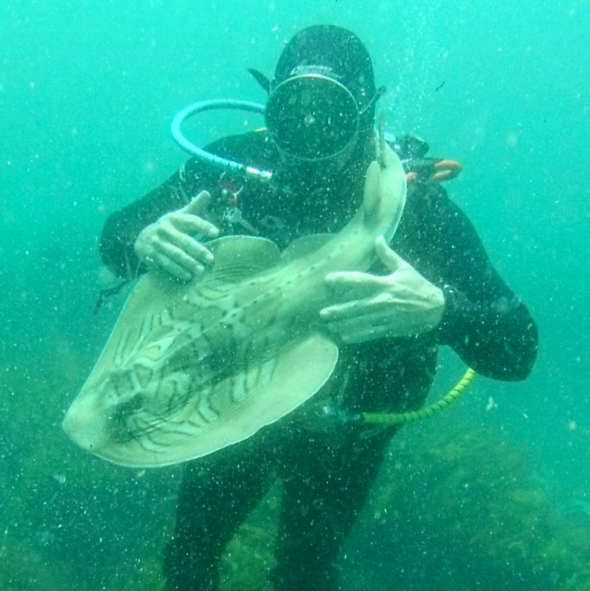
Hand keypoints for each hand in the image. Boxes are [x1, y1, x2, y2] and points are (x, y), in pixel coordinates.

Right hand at [134, 190, 219, 280]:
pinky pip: (165, 264)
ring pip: (174, 253)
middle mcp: (164, 229)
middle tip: (211, 259)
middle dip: (198, 250)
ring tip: (200, 270)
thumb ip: (194, 206)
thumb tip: (207, 193)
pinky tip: (187, 276)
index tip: (216, 232)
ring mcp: (157, 243)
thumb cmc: (170, 227)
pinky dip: (176, 270)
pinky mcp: (151, 255)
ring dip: (188, 262)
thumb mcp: (179, 215)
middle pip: (184, 240)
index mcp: (174, 218)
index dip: (203, 226)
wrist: (143, 238)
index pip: (191, 221)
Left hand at [320, 236, 444, 343]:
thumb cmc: (418, 286)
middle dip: (339, 310)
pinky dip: (357, 336)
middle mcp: (382, 300)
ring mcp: (385, 316)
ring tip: (329, 326)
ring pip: (360, 322)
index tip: (328, 279)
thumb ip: (388, 255)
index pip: (360, 280)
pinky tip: (345, 337)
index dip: (343, 279)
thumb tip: (378, 237)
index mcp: (385, 283)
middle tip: (322, 313)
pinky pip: (370, 333)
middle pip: (356, 306)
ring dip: (344, 324)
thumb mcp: (404, 268)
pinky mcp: (390, 328)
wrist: (436, 309)